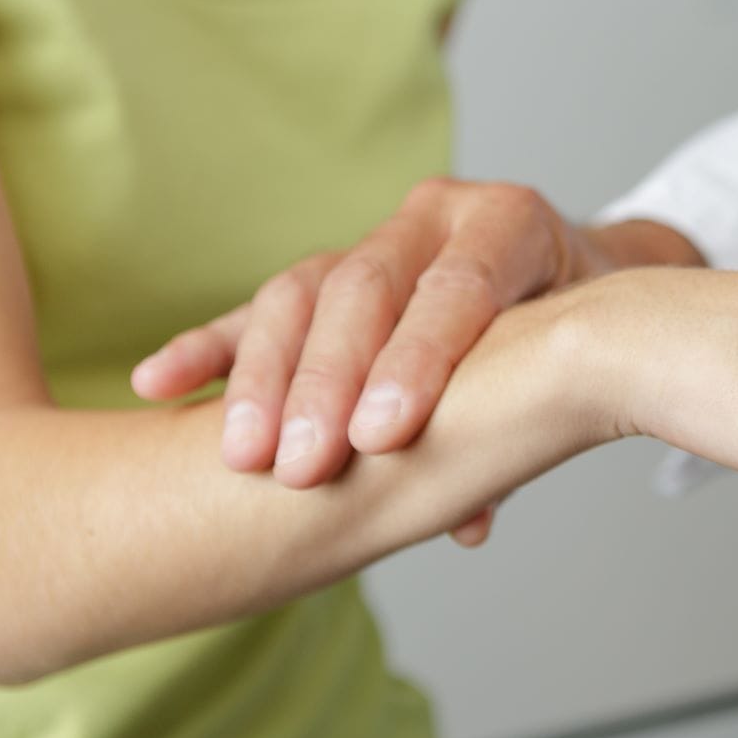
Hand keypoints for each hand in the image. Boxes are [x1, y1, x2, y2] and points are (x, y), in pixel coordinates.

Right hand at [130, 177, 700, 509]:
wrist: (571, 276)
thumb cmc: (578, 328)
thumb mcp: (577, 361)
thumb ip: (523, 426)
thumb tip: (470, 520)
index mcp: (508, 224)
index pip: (457, 290)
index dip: (419, 362)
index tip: (382, 437)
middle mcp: (435, 217)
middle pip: (366, 290)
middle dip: (329, 383)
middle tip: (303, 466)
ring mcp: (375, 237)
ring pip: (302, 294)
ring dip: (265, 378)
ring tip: (241, 454)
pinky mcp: (328, 269)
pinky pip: (262, 306)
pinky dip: (213, 345)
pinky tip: (160, 384)